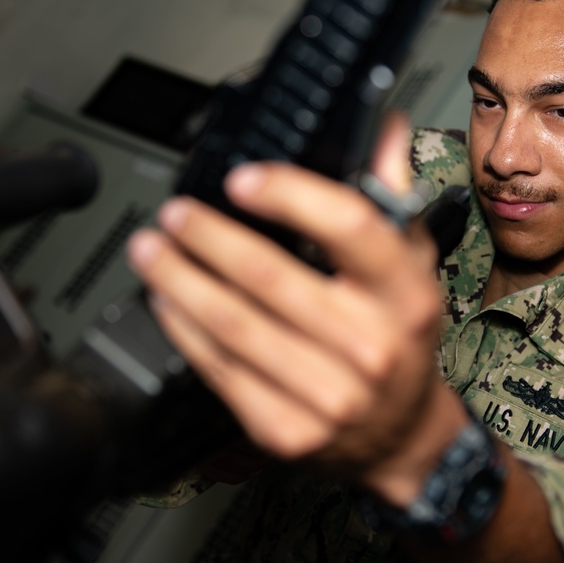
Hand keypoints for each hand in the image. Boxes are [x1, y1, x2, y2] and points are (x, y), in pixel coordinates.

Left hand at [126, 115, 469, 503]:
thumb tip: (381, 128)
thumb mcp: (412, 266)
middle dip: (208, 236)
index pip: (349, 227)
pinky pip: (219, 371)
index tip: (243, 179)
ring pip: (233, 325)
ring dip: (180, 279)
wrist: (400, 434)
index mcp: (405, 295)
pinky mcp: (287, 428)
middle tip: (176, 213)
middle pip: (270, 276)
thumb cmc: (401, 340)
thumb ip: (390, 196)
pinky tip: (168, 302)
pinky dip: (184, 330)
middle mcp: (371, 345)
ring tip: (152, 250)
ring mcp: (328, 394)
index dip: (288, 194)